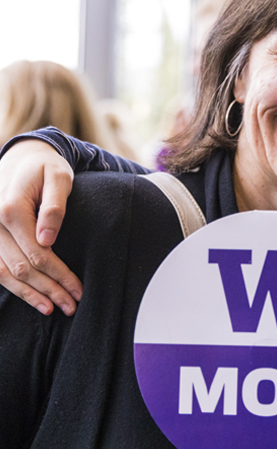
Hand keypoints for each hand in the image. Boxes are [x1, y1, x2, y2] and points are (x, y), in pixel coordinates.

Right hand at [0, 140, 81, 314]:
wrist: (23, 157)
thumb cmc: (46, 167)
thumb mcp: (58, 177)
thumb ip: (54, 206)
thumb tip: (47, 239)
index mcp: (10, 210)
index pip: (37, 253)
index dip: (59, 275)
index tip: (78, 289)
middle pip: (21, 268)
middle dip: (48, 289)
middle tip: (72, 306)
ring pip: (4, 274)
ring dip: (30, 295)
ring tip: (54, 309)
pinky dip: (14, 287)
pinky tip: (33, 298)